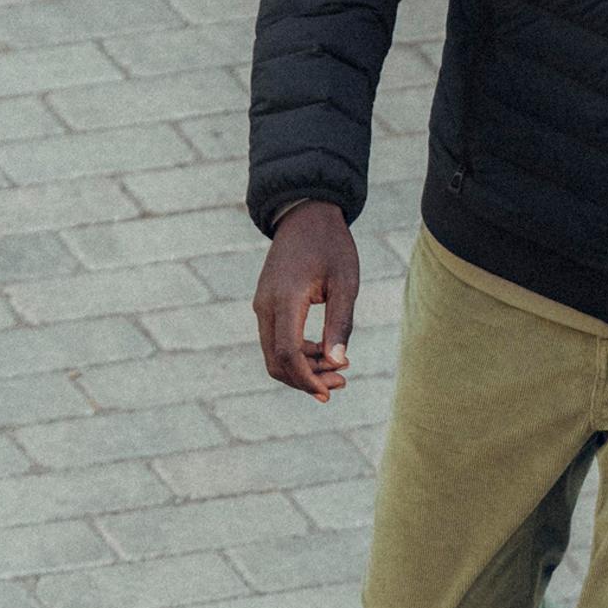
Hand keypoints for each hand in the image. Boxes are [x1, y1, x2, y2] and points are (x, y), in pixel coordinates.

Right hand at [252, 201, 358, 400]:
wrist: (306, 215)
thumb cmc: (331, 246)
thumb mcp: (345, 282)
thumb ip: (340, 322)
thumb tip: (337, 361)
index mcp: (285, 298)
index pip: (287, 352)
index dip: (306, 378)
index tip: (329, 391)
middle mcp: (266, 305)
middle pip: (276, 360)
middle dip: (306, 379)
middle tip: (340, 383)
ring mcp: (262, 305)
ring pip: (274, 353)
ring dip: (303, 368)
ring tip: (338, 370)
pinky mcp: (266, 305)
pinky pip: (275, 340)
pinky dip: (297, 354)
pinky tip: (325, 354)